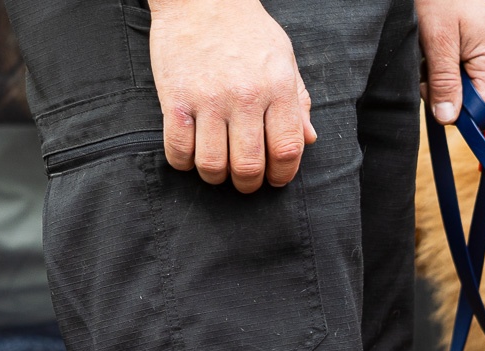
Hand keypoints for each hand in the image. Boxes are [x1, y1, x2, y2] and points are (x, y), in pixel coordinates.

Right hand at [148, 0, 315, 191]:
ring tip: (218, 171)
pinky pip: (178, 148)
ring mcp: (208, 99)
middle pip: (249, 165)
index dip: (283, 174)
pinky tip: (190, 157)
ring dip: (216, 178)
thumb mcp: (284, 59)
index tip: (276, 178)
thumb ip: (298, 102)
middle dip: (249, 184)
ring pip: (213, 164)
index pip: (287, 150)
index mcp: (277, 89)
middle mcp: (245, 97)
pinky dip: (183, 163)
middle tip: (245, 181)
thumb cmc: (247, 30)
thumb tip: (309, 140)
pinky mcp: (175, 98)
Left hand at [418, 0, 484, 122]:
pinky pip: (477, 71)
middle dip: (448, 88)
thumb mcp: (437, 39)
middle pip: (477, 98)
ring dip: (449, 76)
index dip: (453, 107)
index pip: (481, 108)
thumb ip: (443, 81)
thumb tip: (448, 119)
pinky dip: (457, 66)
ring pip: (474, 86)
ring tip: (438, 51)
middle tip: (430, 63)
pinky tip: (448, 49)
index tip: (430, 88)